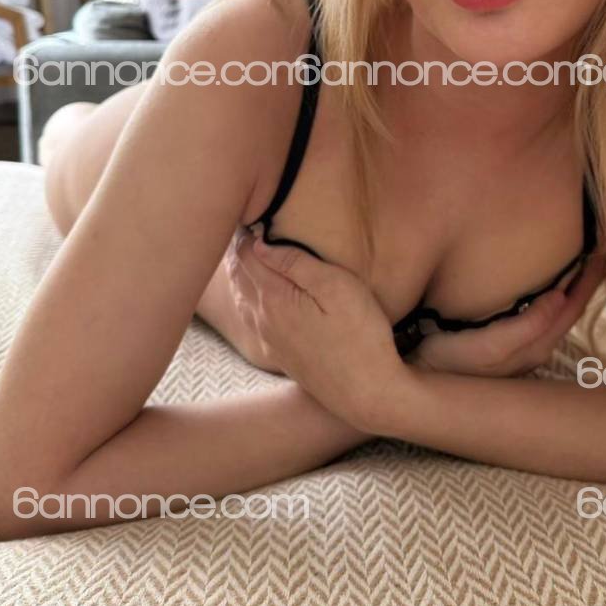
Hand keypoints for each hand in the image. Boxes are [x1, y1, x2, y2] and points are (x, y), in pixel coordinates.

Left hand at [225, 233, 406, 430]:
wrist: (369, 393)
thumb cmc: (361, 334)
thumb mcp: (336, 287)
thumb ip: (296, 264)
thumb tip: (259, 243)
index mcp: (274, 298)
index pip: (247, 256)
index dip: (246, 232)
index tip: (251, 213)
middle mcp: (264, 319)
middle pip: (238, 277)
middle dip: (236, 250)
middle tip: (241, 226)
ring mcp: (271, 339)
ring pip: (241, 298)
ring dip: (238, 273)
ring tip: (242, 251)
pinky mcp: (281, 355)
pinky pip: (251, 319)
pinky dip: (245, 297)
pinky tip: (253, 294)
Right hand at [407, 249, 605, 377]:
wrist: (416, 384)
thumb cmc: (450, 363)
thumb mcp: (489, 346)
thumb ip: (527, 326)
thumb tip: (561, 297)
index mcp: (535, 346)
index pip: (572, 308)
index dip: (588, 281)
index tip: (603, 253)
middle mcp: (533, 349)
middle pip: (569, 311)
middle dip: (586, 283)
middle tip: (602, 253)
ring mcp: (520, 350)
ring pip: (557, 316)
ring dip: (571, 291)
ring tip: (582, 266)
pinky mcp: (504, 347)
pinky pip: (541, 319)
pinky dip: (553, 301)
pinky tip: (548, 289)